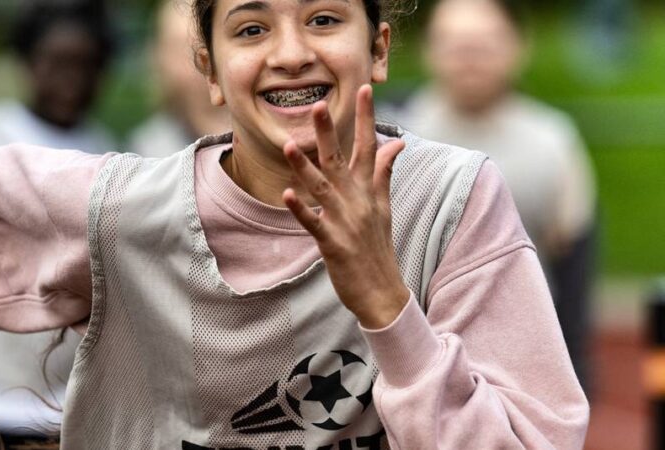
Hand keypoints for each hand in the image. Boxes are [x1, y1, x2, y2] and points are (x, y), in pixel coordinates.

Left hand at [282, 84, 410, 328]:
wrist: (383, 292)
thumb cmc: (378, 247)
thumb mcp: (384, 207)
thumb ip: (384, 173)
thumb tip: (396, 143)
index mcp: (369, 191)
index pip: (370, 147)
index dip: (367, 117)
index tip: (365, 88)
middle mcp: (358, 201)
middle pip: (341, 160)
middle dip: (329, 133)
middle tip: (316, 104)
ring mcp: (345, 222)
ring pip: (323, 188)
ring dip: (305, 167)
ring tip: (289, 145)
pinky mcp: (333, 244)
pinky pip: (313, 223)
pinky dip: (301, 210)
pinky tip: (287, 194)